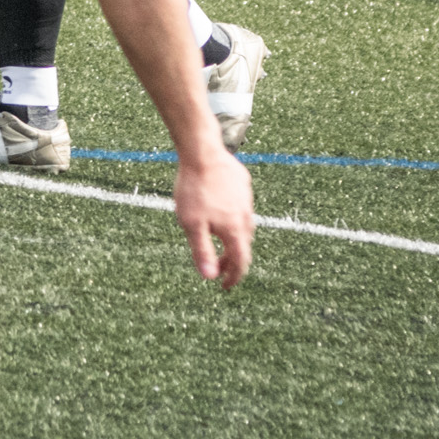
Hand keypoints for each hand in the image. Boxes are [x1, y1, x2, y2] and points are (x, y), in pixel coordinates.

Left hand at [176, 145, 254, 292]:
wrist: (202, 151)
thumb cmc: (193, 189)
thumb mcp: (191, 224)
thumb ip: (202, 251)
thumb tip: (209, 277)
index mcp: (234, 228)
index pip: (241, 262)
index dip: (234, 277)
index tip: (224, 287)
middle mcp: (245, 216)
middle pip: (243, 246)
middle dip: (231, 261)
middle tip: (217, 268)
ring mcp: (246, 200)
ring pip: (243, 227)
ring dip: (233, 240)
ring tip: (218, 243)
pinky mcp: (243, 185)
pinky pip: (241, 209)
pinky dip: (233, 219)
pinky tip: (220, 214)